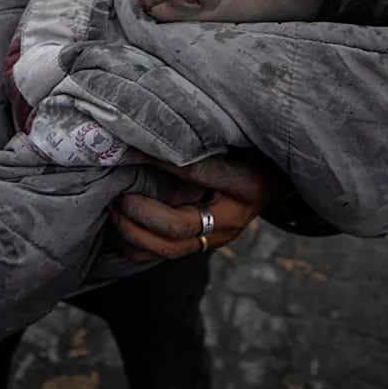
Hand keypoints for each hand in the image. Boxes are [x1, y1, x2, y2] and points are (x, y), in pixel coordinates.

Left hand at [110, 150, 289, 260]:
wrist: (274, 181)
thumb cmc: (251, 152)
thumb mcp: (236, 140)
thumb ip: (202, 140)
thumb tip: (152, 133)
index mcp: (246, 186)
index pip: (198, 174)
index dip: (162, 163)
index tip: (134, 151)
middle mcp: (232, 219)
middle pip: (177, 227)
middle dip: (140, 211)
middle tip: (119, 192)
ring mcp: (217, 238)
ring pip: (167, 249)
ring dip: (133, 232)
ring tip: (114, 208)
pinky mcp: (202, 246)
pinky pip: (161, 255)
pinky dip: (136, 243)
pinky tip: (119, 224)